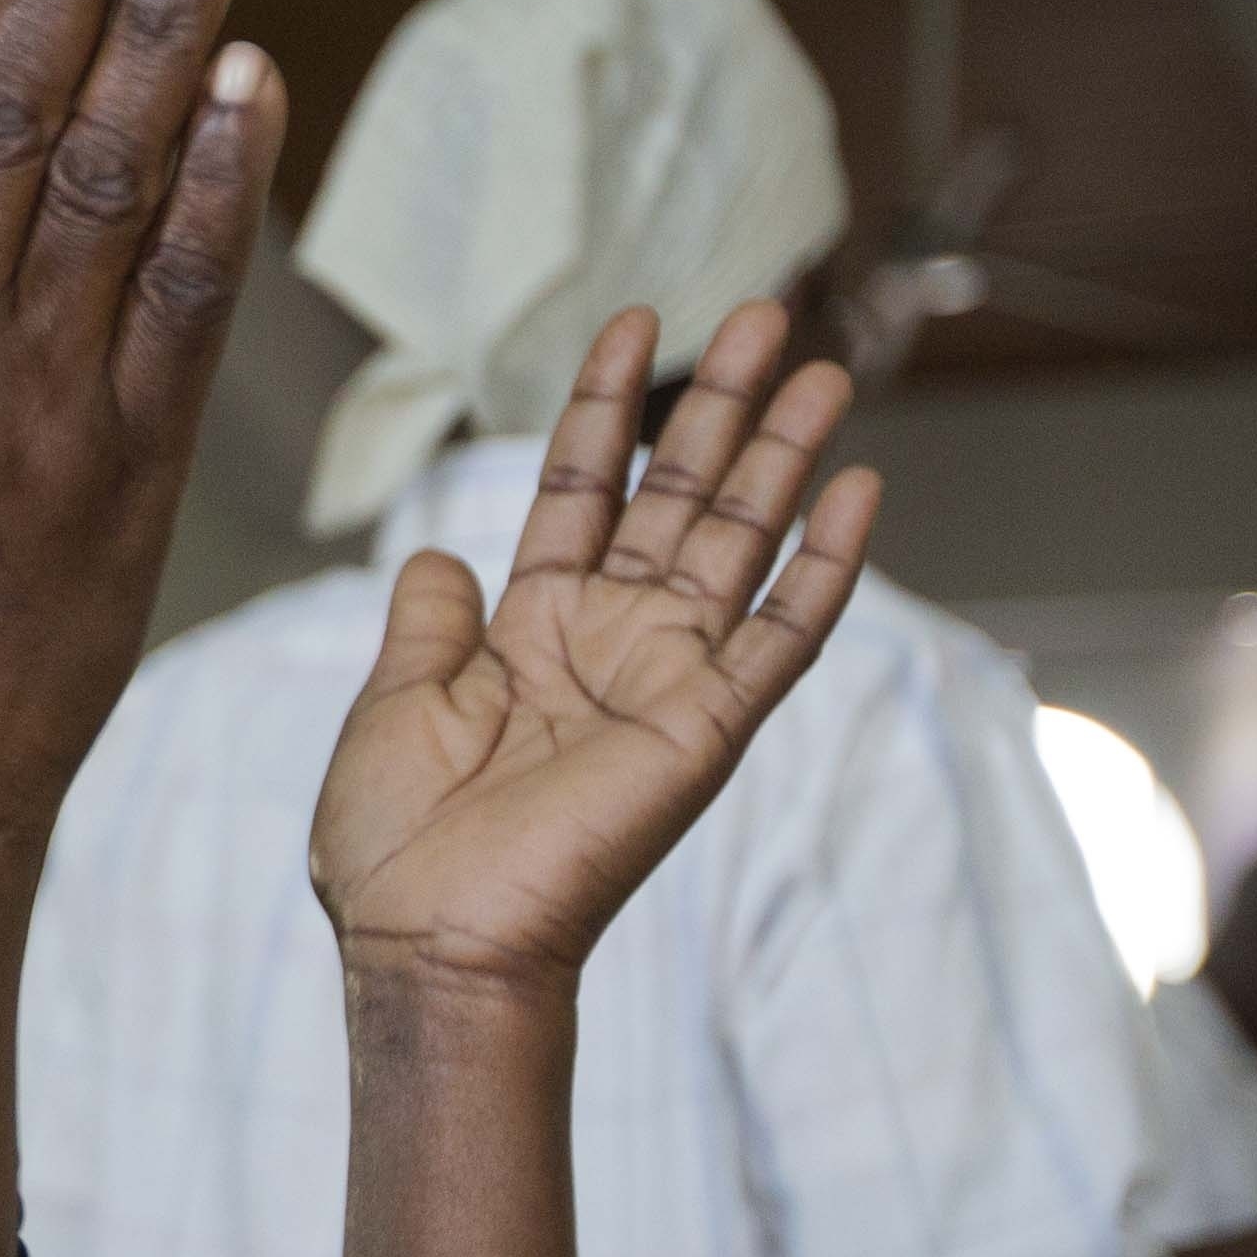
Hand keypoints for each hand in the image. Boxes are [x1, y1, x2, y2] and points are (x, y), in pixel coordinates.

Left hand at [304, 306, 878, 999]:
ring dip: (783, 455)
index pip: (584, 490)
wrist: (429, 943)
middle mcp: (612, 642)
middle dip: (721, 403)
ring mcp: (667, 681)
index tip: (635, 320)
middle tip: (767, 313)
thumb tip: (436, 554)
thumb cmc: (397, 848)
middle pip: (681, 497)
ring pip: (741, 542)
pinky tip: (859, 492)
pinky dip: (826, 566)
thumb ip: (428, 626)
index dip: (608, 407)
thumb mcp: (396, 706)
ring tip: (824, 367)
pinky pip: (783, 637)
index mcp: (532, 631)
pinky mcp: (707, 729)